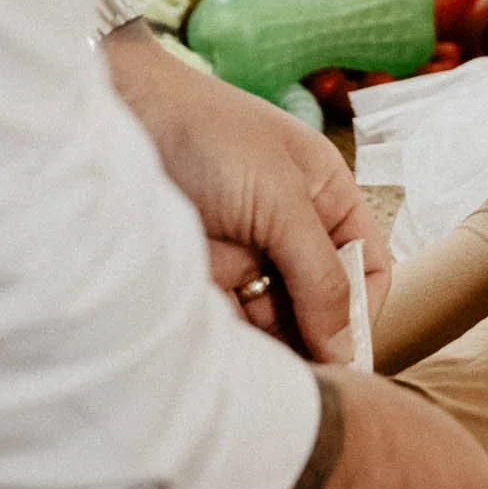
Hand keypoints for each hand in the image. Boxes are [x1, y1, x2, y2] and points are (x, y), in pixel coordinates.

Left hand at [104, 22, 391, 356]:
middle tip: (301, 370)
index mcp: (327, 197)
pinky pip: (233, 321)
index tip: (342, 351)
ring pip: (278, 319)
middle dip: (314, 336)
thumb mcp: (279, 200)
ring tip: (263, 362)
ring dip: (273, 342)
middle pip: (322, 301)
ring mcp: (249, 253)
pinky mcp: (207, 273)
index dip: (361, 310)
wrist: (120, 118)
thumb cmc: (208, 136)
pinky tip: (231, 350)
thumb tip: (345, 345)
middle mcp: (293, 229)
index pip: (366, 267)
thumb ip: (318, 273)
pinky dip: (236, 340)